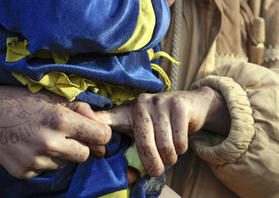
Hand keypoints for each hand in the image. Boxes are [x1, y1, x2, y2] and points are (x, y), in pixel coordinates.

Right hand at [0, 79, 110, 178]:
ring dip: (60, 153)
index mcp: (60, 120)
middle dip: (81, 145)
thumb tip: (99, 122)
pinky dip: (42, 160)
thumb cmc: (18, 100)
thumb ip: (80, 108)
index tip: (97, 132)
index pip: (99, 135)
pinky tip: (28, 145)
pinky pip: (45, 169)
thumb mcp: (51, 96)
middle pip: (84, 154)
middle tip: (67, 135)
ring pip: (64, 163)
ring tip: (41, 136)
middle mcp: (50, 143)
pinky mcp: (24, 172)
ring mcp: (36, 161)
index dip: (101, 133)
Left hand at [99, 87, 228, 177]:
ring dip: (170, 158)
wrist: (192, 105)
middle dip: (152, 164)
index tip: (86, 123)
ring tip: (170, 157)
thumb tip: (130, 176)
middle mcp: (142, 104)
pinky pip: (179, 140)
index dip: (97, 121)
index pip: (110, 118)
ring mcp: (160, 102)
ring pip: (164, 145)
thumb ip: (136, 147)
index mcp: (129, 112)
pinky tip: (180, 145)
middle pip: (144, 143)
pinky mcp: (178, 105)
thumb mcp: (146, 129)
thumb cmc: (164, 124)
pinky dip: (181, 150)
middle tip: (157, 172)